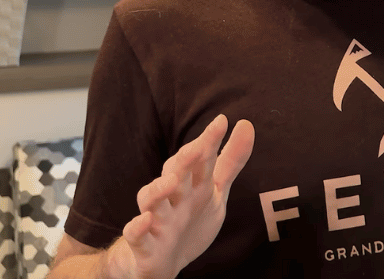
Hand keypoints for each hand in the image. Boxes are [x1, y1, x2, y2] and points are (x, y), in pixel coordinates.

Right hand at [107, 115, 254, 278]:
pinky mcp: (146, 246)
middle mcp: (173, 198)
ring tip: (171, 182)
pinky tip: (145, 220)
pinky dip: (137, 227)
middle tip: (197, 148)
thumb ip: (231, 161)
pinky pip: (136, 235)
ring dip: (158, 190)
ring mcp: (157, 220)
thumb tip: (246, 123)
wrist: (163, 261)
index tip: (222, 122)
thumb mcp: (215, 191)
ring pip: (151, 201)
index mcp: (191, 184)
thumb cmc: (188, 218)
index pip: (199, 159)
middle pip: (175, 174)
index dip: (209, 141)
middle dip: (184, 161)